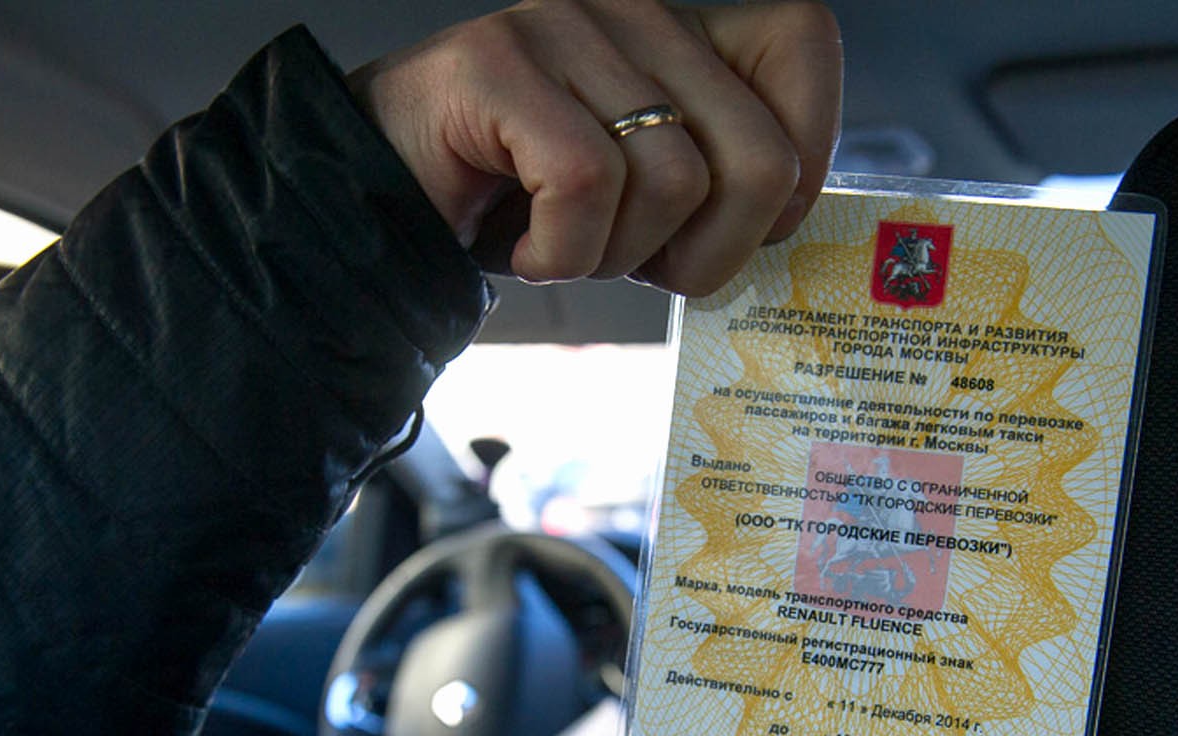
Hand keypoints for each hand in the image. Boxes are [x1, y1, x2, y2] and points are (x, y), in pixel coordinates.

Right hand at [349, 0, 842, 295]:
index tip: (752, 224)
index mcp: (677, 29)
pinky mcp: (494, 64)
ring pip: (674, 180)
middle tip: (643, 267)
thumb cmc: (514, 206)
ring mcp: (560, 25)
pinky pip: (585, 185)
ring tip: (563, 245)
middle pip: (758, 153)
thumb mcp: (645, 192)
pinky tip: (523, 244)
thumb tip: (792, 224)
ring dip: (618, 256)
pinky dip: (560, 253)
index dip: (807, 149)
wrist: (371, 211)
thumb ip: (720, 179)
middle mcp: (629, 8)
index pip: (802, 40)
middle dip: (710, 252)